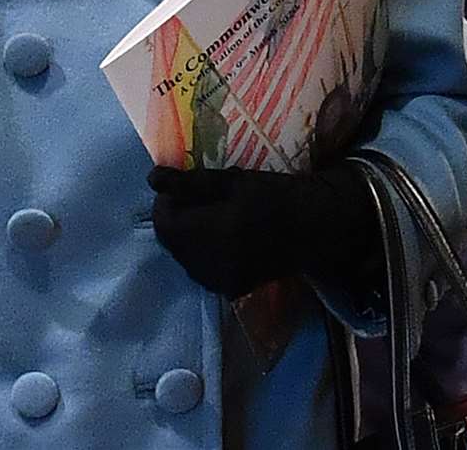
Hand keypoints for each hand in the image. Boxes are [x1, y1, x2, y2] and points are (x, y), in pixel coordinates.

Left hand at [149, 162, 376, 297]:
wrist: (314, 228)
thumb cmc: (277, 196)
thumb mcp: (235, 181)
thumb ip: (192, 183)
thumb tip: (152, 178)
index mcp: (214, 235)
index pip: (165, 224)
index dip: (163, 204)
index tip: (175, 185)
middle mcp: (213, 265)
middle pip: (172, 243)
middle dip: (174, 219)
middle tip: (188, 195)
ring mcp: (221, 281)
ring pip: (184, 258)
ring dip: (185, 235)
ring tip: (203, 212)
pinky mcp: (231, 289)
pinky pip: (200, 269)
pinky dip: (199, 251)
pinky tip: (216, 233)